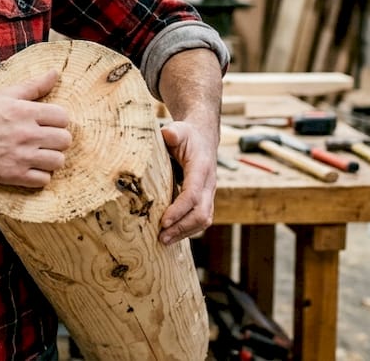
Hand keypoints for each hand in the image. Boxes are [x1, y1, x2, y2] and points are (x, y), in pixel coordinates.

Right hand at [0, 70, 71, 187]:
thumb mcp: (6, 95)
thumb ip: (34, 86)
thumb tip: (56, 72)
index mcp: (26, 112)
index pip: (63, 117)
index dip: (58, 120)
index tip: (48, 123)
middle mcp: (26, 134)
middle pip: (65, 140)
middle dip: (58, 140)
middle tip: (46, 140)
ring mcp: (21, 156)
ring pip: (58, 161)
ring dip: (52, 158)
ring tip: (41, 155)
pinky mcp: (14, 175)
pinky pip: (44, 180)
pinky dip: (40, 175)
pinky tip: (31, 167)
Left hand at [158, 118, 217, 244]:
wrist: (203, 138)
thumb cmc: (187, 135)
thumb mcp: (179, 129)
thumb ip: (173, 132)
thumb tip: (167, 134)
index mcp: (201, 169)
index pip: (193, 195)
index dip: (179, 210)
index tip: (163, 221)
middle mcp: (209, 184)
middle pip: (201, 214)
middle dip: (181, 227)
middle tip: (161, 237)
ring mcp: (209, 193)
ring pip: (203, 220)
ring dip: (184, 232)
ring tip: (164, 240)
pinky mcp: (205, 199)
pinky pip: (200, 219)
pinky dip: (187, 229)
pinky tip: (171, 234)